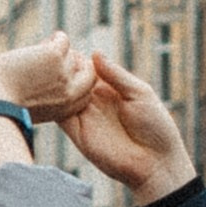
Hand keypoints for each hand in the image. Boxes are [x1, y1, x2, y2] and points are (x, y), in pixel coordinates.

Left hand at [0, 32, 86, 123]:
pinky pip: (63, 40)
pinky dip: (55, 38)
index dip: (78, 79)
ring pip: (71, 54)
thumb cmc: (6, 106)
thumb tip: (54, 76)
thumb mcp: (37, 107)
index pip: (87, 90)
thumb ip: (51, 96)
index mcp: (68, 108)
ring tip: (37, 53)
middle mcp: (70, 92)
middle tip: (60, 57)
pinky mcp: (54, 56)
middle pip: (88, 71)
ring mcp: (64, 73)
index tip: (65, 72)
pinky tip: (41, 43)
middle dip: (76, 62)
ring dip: (56, 50)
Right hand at [56, 50, 194, 204]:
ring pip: (62, 96)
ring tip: (49, 68)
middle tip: (51, 54)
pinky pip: (60, 116)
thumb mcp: (139, 93)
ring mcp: (84, 118)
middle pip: (70, 81)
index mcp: (110, 89)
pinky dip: (53, 102)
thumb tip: (94, 53)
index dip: (75, 58)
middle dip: (60, 68)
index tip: (62, 43)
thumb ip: (116, 75)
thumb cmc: (155, 127)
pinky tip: (50, 89)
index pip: (86, 69)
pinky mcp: (77, 134)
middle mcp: (94, 102)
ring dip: (54, 83)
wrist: (155, 163)